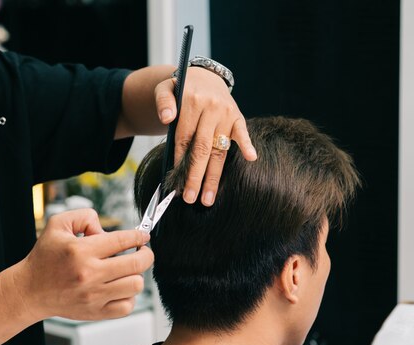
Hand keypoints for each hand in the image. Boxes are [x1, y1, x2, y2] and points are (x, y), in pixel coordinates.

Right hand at [12, 209, 153, 320]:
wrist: (29, 291)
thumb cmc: (45, 257)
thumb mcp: (57, 225)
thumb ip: (84, 216)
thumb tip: (106, 228)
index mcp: (81, 251)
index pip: (123, 240)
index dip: (139, 236)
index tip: (142, 236)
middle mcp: (89, 274)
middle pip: (137, 264)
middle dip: (145, 254)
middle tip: (142, 251)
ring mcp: (94, 296)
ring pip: (136, 285)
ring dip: (135, 275)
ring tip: (127, 271)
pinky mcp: (96, 312)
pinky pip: (127, 306)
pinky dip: (128, 296)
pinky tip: (119, 287)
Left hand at [154, 66, 256, 206]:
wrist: (205, 76)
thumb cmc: (182, 89)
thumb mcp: (165, 88)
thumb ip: (163, 102)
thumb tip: (166, 118)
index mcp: (191, 102)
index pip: (184, 138)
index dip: (180, 162)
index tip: (176, 182)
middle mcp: (211, 108)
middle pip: (202, 149)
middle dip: (195, 176)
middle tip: (190, 198)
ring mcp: (226, 113)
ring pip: (219, 150)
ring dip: (214, 176)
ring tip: (208, 197)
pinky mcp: (237, 116)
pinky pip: (242, 133)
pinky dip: (247, 144)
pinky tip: (251, 158)